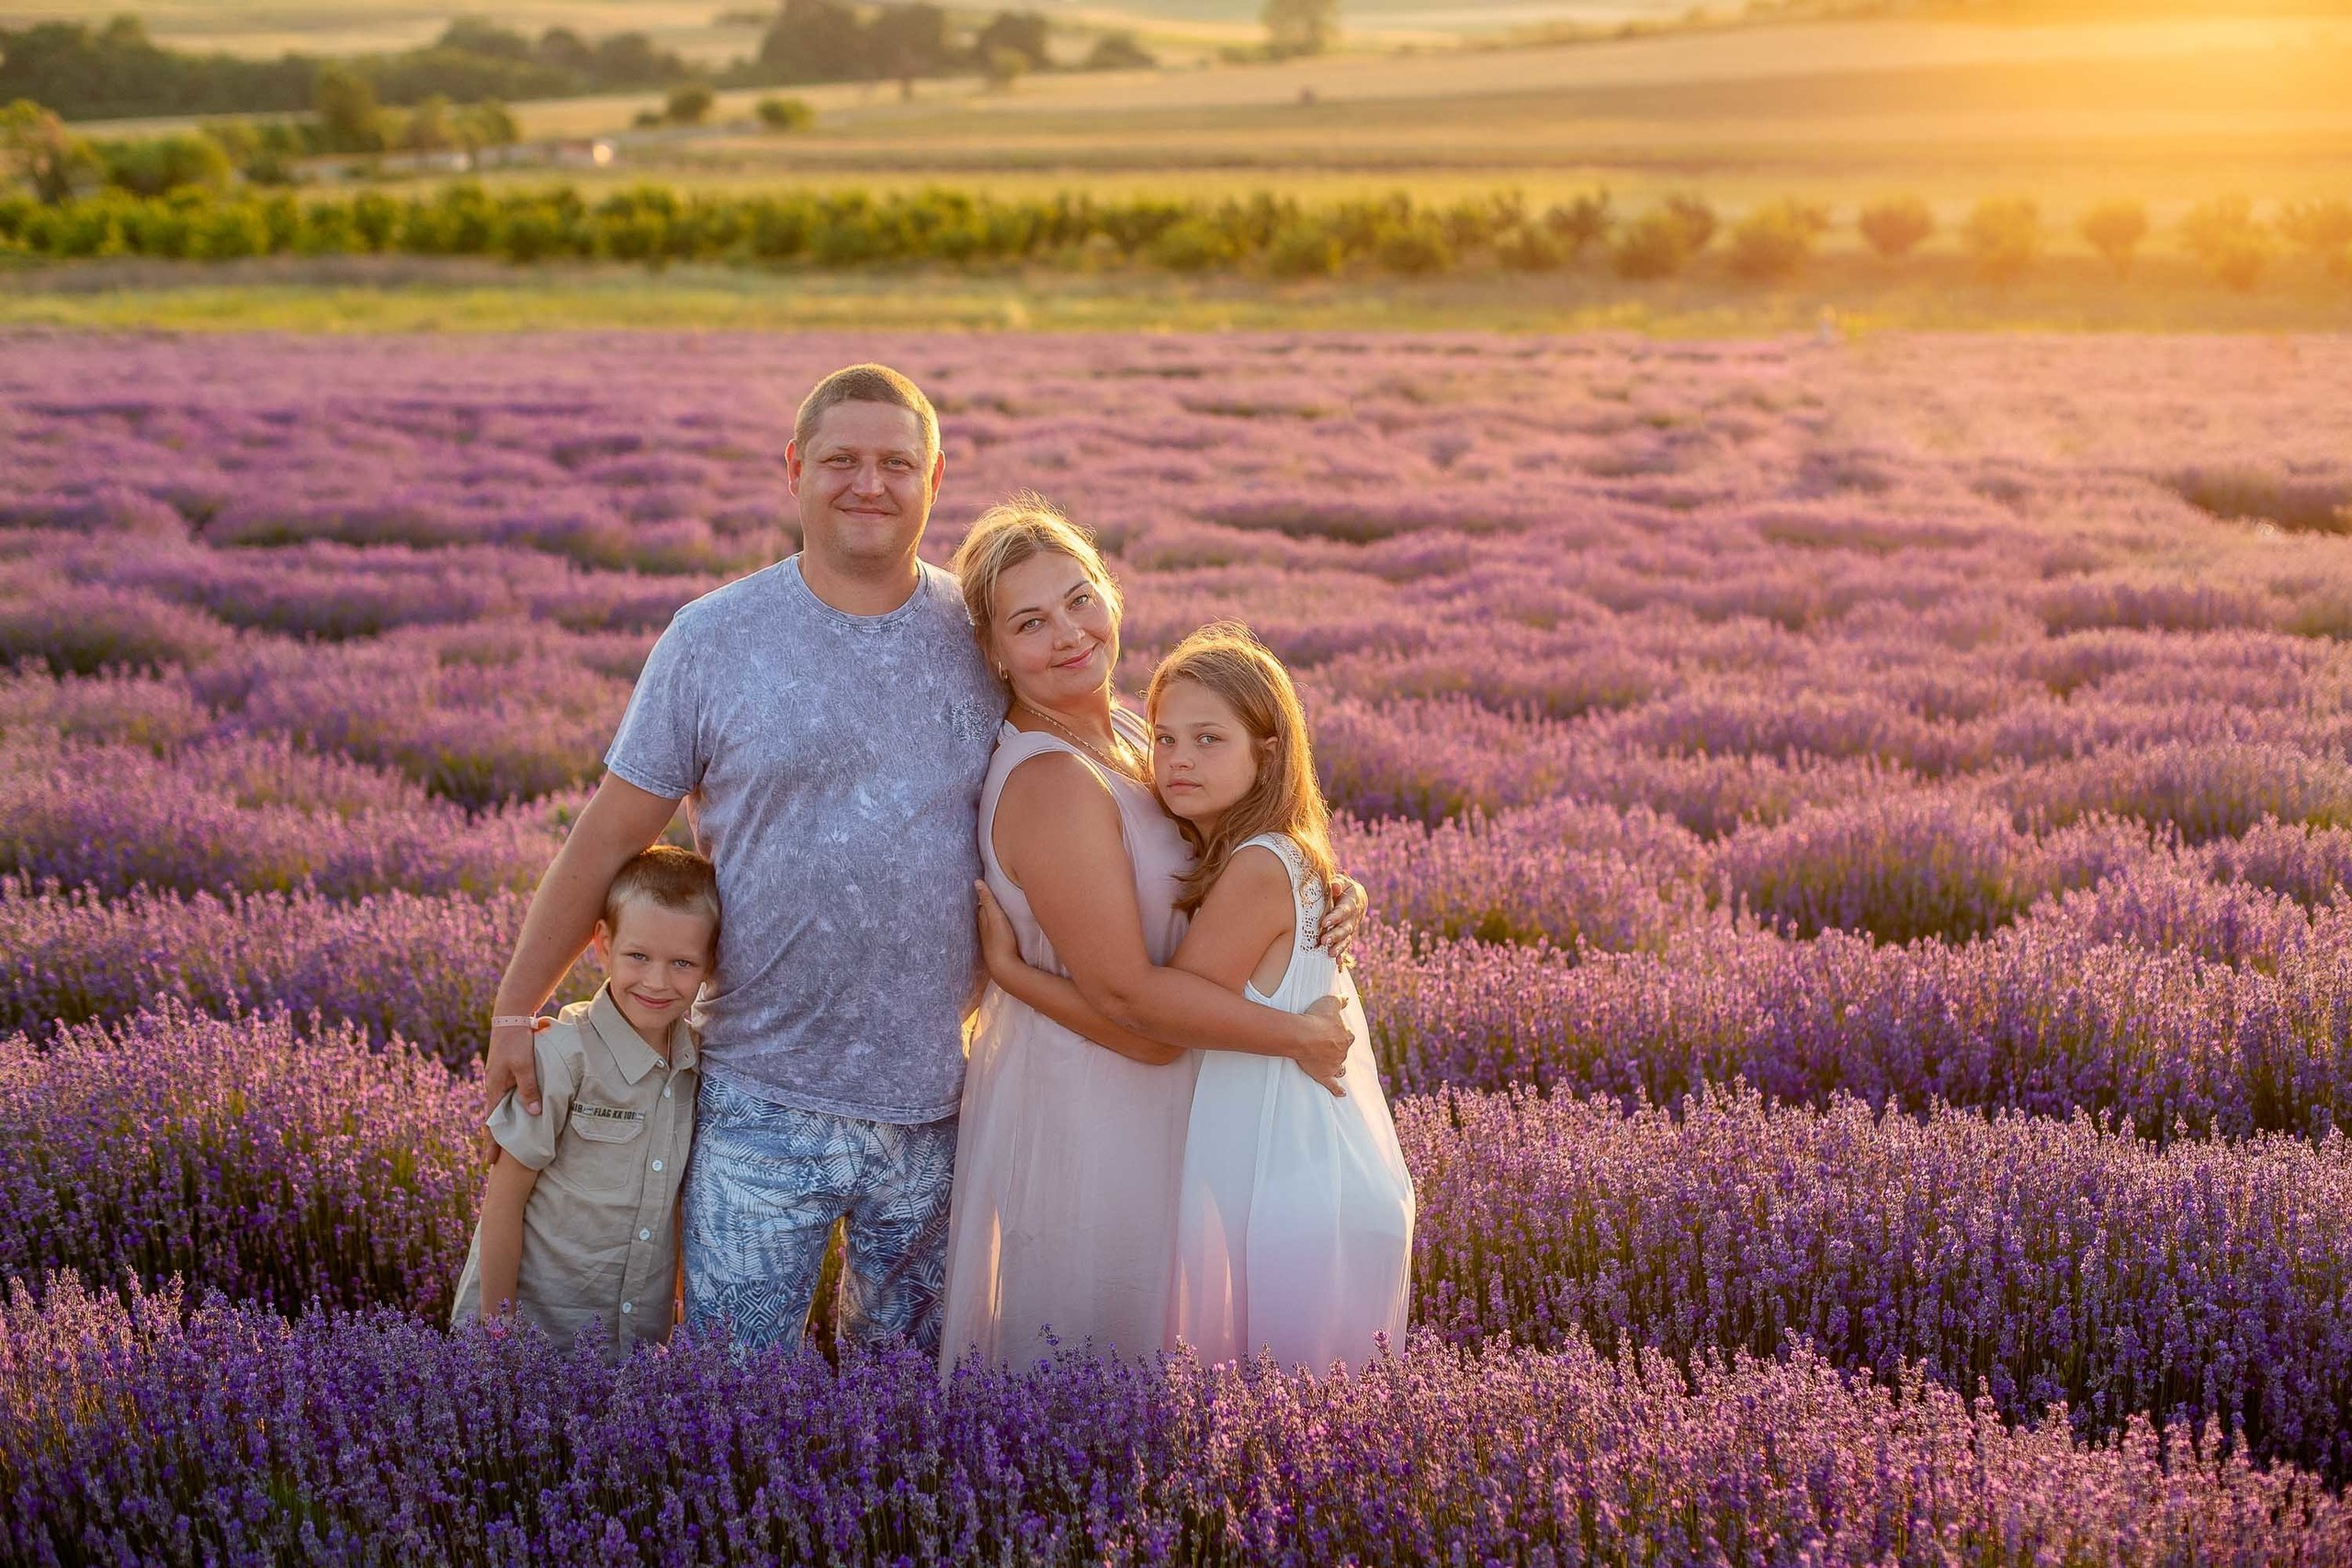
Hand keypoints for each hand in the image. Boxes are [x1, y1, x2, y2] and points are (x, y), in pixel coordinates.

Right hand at [479, 1016, 550, 1160]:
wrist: (510, 1017)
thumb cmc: (517, 1041)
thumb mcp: (524, 1066)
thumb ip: (528, 1089)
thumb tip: (533, 1114)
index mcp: (494, 1087)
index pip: (492, 1123)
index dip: (492, 1143)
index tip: (491, 1162)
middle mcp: (493, 1085)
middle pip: (494, 1118)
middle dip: (496, 1138)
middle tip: (498, 1159)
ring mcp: (498, 1078)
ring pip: (501, 1106)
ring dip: (504, 1124)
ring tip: (508, 1141)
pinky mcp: (505, 1071)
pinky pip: (507, 1095)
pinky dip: (510, 1107)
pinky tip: (517, 1112)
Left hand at [974, 881, 1020, 979]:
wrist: (1004, 966)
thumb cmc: (1001, 939)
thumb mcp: (996, 916)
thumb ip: (987, 899)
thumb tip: (976, 881)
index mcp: (982, 920)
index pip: (979, 905)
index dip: (982, 897)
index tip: (985, 888)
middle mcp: (982, 930)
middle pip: (982, 915)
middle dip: (984, 907)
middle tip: (989, 897)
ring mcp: (988, 940)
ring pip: (986, 925)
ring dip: (988, 919)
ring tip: (992, 911)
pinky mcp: (995, 948)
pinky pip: (993, 935)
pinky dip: (993, 929)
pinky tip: (997, 930)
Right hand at [1289, 994, 1350, 1097]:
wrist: (1303, 1036)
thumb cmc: (1316, 1018)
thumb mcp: (1330, 1002)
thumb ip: (1340, 1000)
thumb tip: (1348, 998)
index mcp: (1346, 1036)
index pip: (1347, 1035)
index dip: (1341, 1034)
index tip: (1334, 1032)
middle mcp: (1343, 1052)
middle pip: (1343, 1051)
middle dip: (1338, 1050)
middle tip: (1328, 1046)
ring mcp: (1334, 1065)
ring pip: (1340, 1067)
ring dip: (1339, 1067)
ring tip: (1336, 1067)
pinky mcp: (1325, 1075)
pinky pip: (1333, 1085)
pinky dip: (1338, 1090)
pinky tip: (1341, 1093)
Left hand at [1317, 874, 1367, 969]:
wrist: (1356, 898)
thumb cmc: (1343, 887)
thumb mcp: (1342, 882)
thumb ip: (1337, 884)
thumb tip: (1335, 886)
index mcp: (1351, 903)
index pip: (1343, 911)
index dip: (1335, 917)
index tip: (1324, 922)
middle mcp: (1353, 918)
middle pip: (1345, 928)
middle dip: (1335, 935)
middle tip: (1324, 940)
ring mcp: (1351, 928)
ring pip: (1346, 939)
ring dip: (1339, 947)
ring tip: (1330, 954)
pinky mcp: (1347, 936)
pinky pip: (1345, 946)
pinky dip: (1342, 955)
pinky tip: (1338, 964)